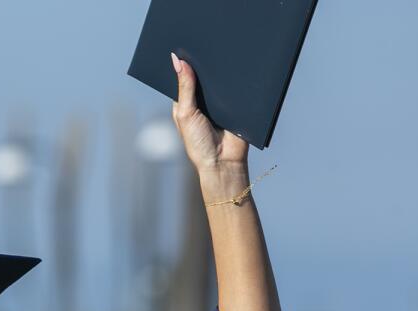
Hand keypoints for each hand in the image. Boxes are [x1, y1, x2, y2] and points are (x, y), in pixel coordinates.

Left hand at [170, 53, 247, 174]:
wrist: (223, 162)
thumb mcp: (186, 114)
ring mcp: (219, 102)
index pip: (184, 77)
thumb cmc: (198, 143)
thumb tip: (179, 61)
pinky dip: (238, 79)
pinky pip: (238, 87)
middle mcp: (202, 100)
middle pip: (203, 75)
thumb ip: (184, 88)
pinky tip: (238, 66)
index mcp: (185, 102)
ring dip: (223, 69)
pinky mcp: (236, 104)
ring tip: (223, 50)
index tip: (187, 45)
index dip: (185, 63)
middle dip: (205, 63)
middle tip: (207, 42)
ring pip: (221, 79)